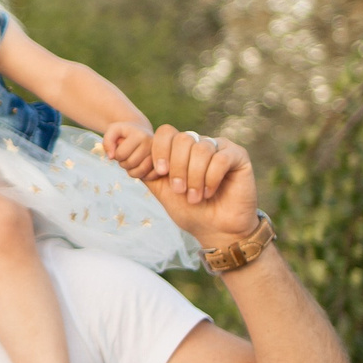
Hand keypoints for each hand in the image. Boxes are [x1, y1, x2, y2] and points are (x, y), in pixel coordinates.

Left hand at [100, 120, 158, 180]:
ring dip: (131, 171)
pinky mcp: (162, 163)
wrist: (142, 133)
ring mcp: (159, 154)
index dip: (116, 154)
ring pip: (140, 172)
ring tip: (131, 163)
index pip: (120, 154)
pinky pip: (150, 177)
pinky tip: (139, 168)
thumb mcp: (114, 130)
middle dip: (123, 163)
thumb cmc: (126, 133)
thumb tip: (111, 157)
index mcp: (140, 135)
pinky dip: (142, 176)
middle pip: (130, 163)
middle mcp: (152, 143)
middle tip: (126, 157)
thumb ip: (107, 141)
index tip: (119, 149)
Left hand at [141, 127, 260, 244]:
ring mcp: (220, 148)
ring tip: (195, 198)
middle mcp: (200, 145)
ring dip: (194, 177)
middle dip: (178, 167)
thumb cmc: (191, 212)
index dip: (160, 149)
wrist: (216, 231)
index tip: (160, 172)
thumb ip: (148, 172)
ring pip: (201, 148)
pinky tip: (210, 192)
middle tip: (180, 190)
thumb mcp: (162, 191)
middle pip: (182, 139)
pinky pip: (220, 158)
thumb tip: (125, 155)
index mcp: (181, 150)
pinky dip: (211, 178)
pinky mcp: (238, 156)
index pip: (166, 132)